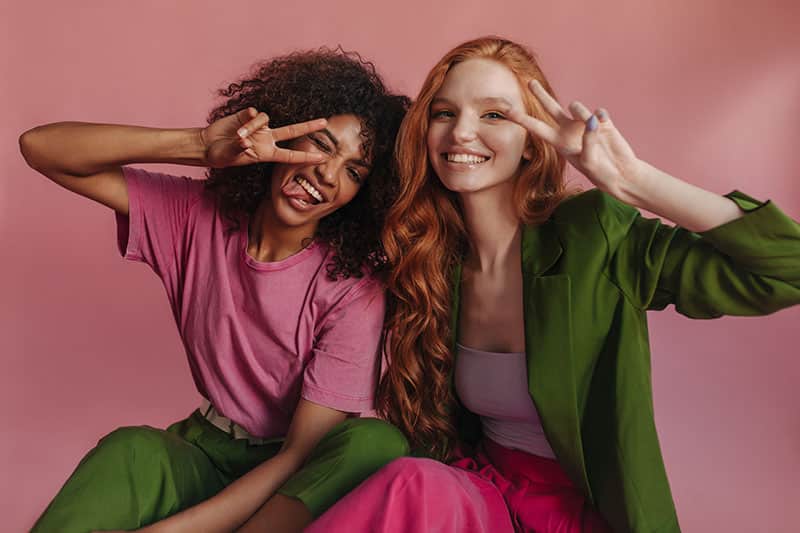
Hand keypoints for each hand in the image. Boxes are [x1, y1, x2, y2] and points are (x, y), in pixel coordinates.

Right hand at [200, 107, 328, 167]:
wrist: (207, 144)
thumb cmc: (220, 155)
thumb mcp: (229, 156)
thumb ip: (238, 148)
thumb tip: (245, 140)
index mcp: (266, 153)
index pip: (290, 155)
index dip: (306, 156)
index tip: (323, 158)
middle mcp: (266, 139)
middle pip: (292, 131)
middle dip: (309, 127)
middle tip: (325, 122)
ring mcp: (258, 126)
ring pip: (265, 119)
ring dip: (252, 127)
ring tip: (238, 137)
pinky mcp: (247, 115)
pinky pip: (254, 113)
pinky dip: (248, 119)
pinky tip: (238, 126)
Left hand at [509, 80, 641, 201]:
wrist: (622, 174)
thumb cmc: (601, 173)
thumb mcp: (590, 161)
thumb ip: (588, 139)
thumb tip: (591, 119)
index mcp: (559, 142)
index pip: (537, 128)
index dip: (522, 119)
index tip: (507, 111)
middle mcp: (569, 131)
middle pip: (551, 108)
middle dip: (541, 94)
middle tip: (530, 82)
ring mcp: (584, 124)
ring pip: (577, 107)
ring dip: (581, 113)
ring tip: (591, 125)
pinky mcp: (602, 121)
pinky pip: (598, 112)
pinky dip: (600, 119)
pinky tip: (604, 125)